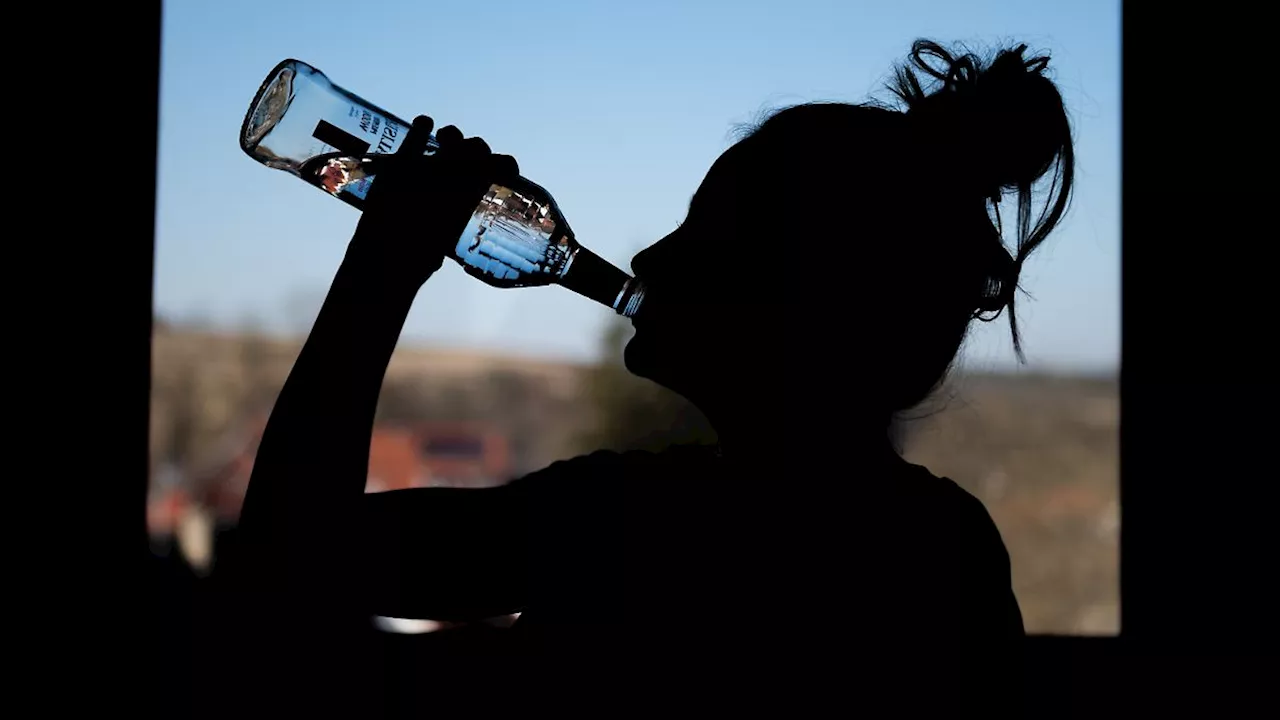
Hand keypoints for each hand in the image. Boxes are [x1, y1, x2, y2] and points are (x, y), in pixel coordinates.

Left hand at [348, 115, 519, 288]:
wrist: (384, 259)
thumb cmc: (419, 260)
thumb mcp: (449, 240)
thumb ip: (455, 221)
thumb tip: (454, 214)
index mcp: (473, 194)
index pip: (500, 164)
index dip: (507, 164)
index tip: (505, 171)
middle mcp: (456, 173)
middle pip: (477, 146)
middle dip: (477, 151)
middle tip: (468, 160)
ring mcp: (428, 164)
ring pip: (451, 134)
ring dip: (452, 137)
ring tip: (446, 143)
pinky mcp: (401, 160)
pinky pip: (417, 131)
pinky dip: (422, 125)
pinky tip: (423, 126)